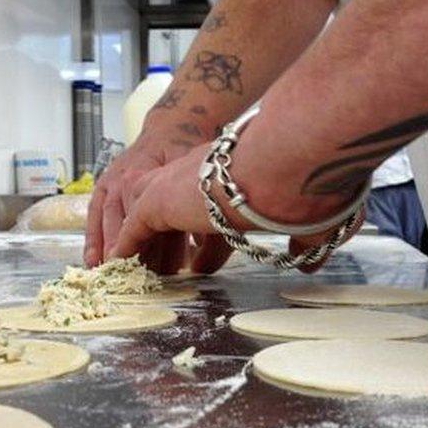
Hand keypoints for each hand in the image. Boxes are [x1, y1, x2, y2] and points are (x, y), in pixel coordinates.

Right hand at [83, 133, 191, 268]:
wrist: (174, 125)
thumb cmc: (188, 152)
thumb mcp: (196, 177)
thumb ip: (196, 208)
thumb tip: (202, 255)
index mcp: (151, 178)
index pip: (146, 219)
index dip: (147, 247)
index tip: (145, 271)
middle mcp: (128, 180)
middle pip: (126, 223)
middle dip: (128, 252)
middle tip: (128, 278)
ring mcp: (114, 181)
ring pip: (109, 220)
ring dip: (107, 248)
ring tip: (104, 273)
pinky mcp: (105, 183)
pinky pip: (95, 212)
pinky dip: (93, 236)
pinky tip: (92, 259)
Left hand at [110, 144, 362, 273]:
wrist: (287, 162)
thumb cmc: (308, 187)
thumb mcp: (311, 219)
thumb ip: (307, 241)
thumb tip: (309, 264)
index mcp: (236, 170)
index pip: (211, 199)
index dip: (205, 223)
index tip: (203, 248)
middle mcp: (203, 170)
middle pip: (172, 204)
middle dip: (162, 232)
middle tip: (157, 261)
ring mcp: (177, 182)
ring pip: (146, 215)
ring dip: (139, 240)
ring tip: (129, 266)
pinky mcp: (158, 199)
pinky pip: (132, 229)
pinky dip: (125, 247)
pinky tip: (116, 265)